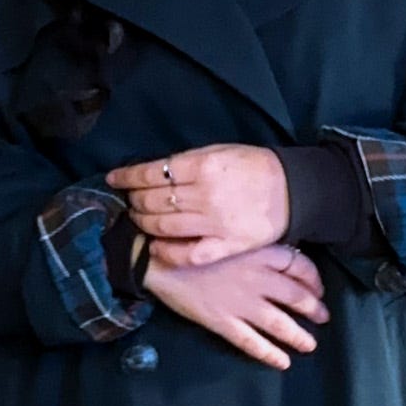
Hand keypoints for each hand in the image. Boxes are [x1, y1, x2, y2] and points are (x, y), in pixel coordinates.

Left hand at [109, 144, 287, 269]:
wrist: (291, 190)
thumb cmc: (252, 166)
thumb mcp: (219, 151)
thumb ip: (186, 162)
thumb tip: (151, 172)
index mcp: (203, 165)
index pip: (152, 173)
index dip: (127, 177)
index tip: (114, 179)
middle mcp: (205, 194)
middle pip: (153, 201)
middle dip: (134, 200)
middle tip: (130, 201)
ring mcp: (215, 223)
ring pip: (164, 227)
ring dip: (144, 223)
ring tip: (140, 219)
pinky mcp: (226, 246)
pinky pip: (187, 254)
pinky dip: (166, 252)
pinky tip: (156, 246)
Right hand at [145, 245, 327, 370]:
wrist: (159, 259)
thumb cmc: (194, 243)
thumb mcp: (231, 235)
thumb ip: (256, 247)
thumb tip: (281, 257)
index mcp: (259, 252)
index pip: (299, 265)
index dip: (313, 279)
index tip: (318, 288)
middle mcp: (256, 278)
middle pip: (296, 296)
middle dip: (313, 309)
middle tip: (322, 318)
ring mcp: (240, 303)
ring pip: (279, 323)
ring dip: (298, 336)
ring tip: (309, 344)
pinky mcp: (223, 323)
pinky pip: (252, 343)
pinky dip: (270, 354)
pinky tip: (282, 362)